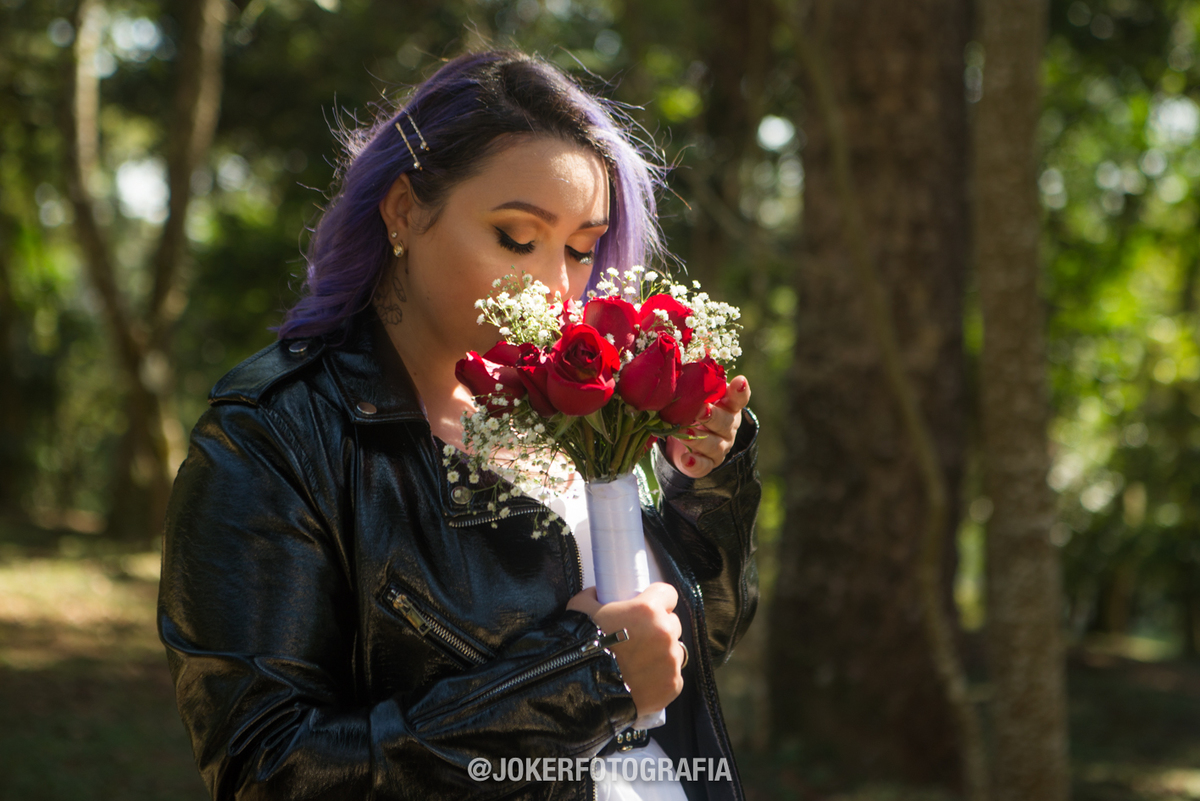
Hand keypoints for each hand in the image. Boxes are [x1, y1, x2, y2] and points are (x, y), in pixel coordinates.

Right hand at [567, 584, 684, 716]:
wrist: (584, 689)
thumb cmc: (582, 648)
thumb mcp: (580, 608)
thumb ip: (593, 597)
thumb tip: (597, 593)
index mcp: (647, 610)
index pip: (668, 594)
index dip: (658, 599)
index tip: (649, 607)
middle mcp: (664, 632)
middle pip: (672, 623)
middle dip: (659, 628)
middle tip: (639, 637)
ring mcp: (670, 660)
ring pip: (674, 650)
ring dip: (662, 652)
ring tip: (640, 661)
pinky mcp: (672, 685)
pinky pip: (673, 676)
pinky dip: (662, 677)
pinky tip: (643, 679)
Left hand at [665, 375, 750, 477]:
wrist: (689, 438)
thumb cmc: (692, 407)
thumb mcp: (694, 394)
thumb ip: (691, 381)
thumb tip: (674, 358)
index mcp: (728, 405)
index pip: (738, 397)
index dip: (740, 391)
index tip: (739, 380)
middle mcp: (728, 426)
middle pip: (726, 422)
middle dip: (713, 416)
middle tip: (701, 410)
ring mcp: (721, 446)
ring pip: (714, 445)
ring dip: (700, 439)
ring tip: (685, 432)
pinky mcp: (708, 464)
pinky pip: (704, 466)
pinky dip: (695, 463)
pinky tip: (686, 459)